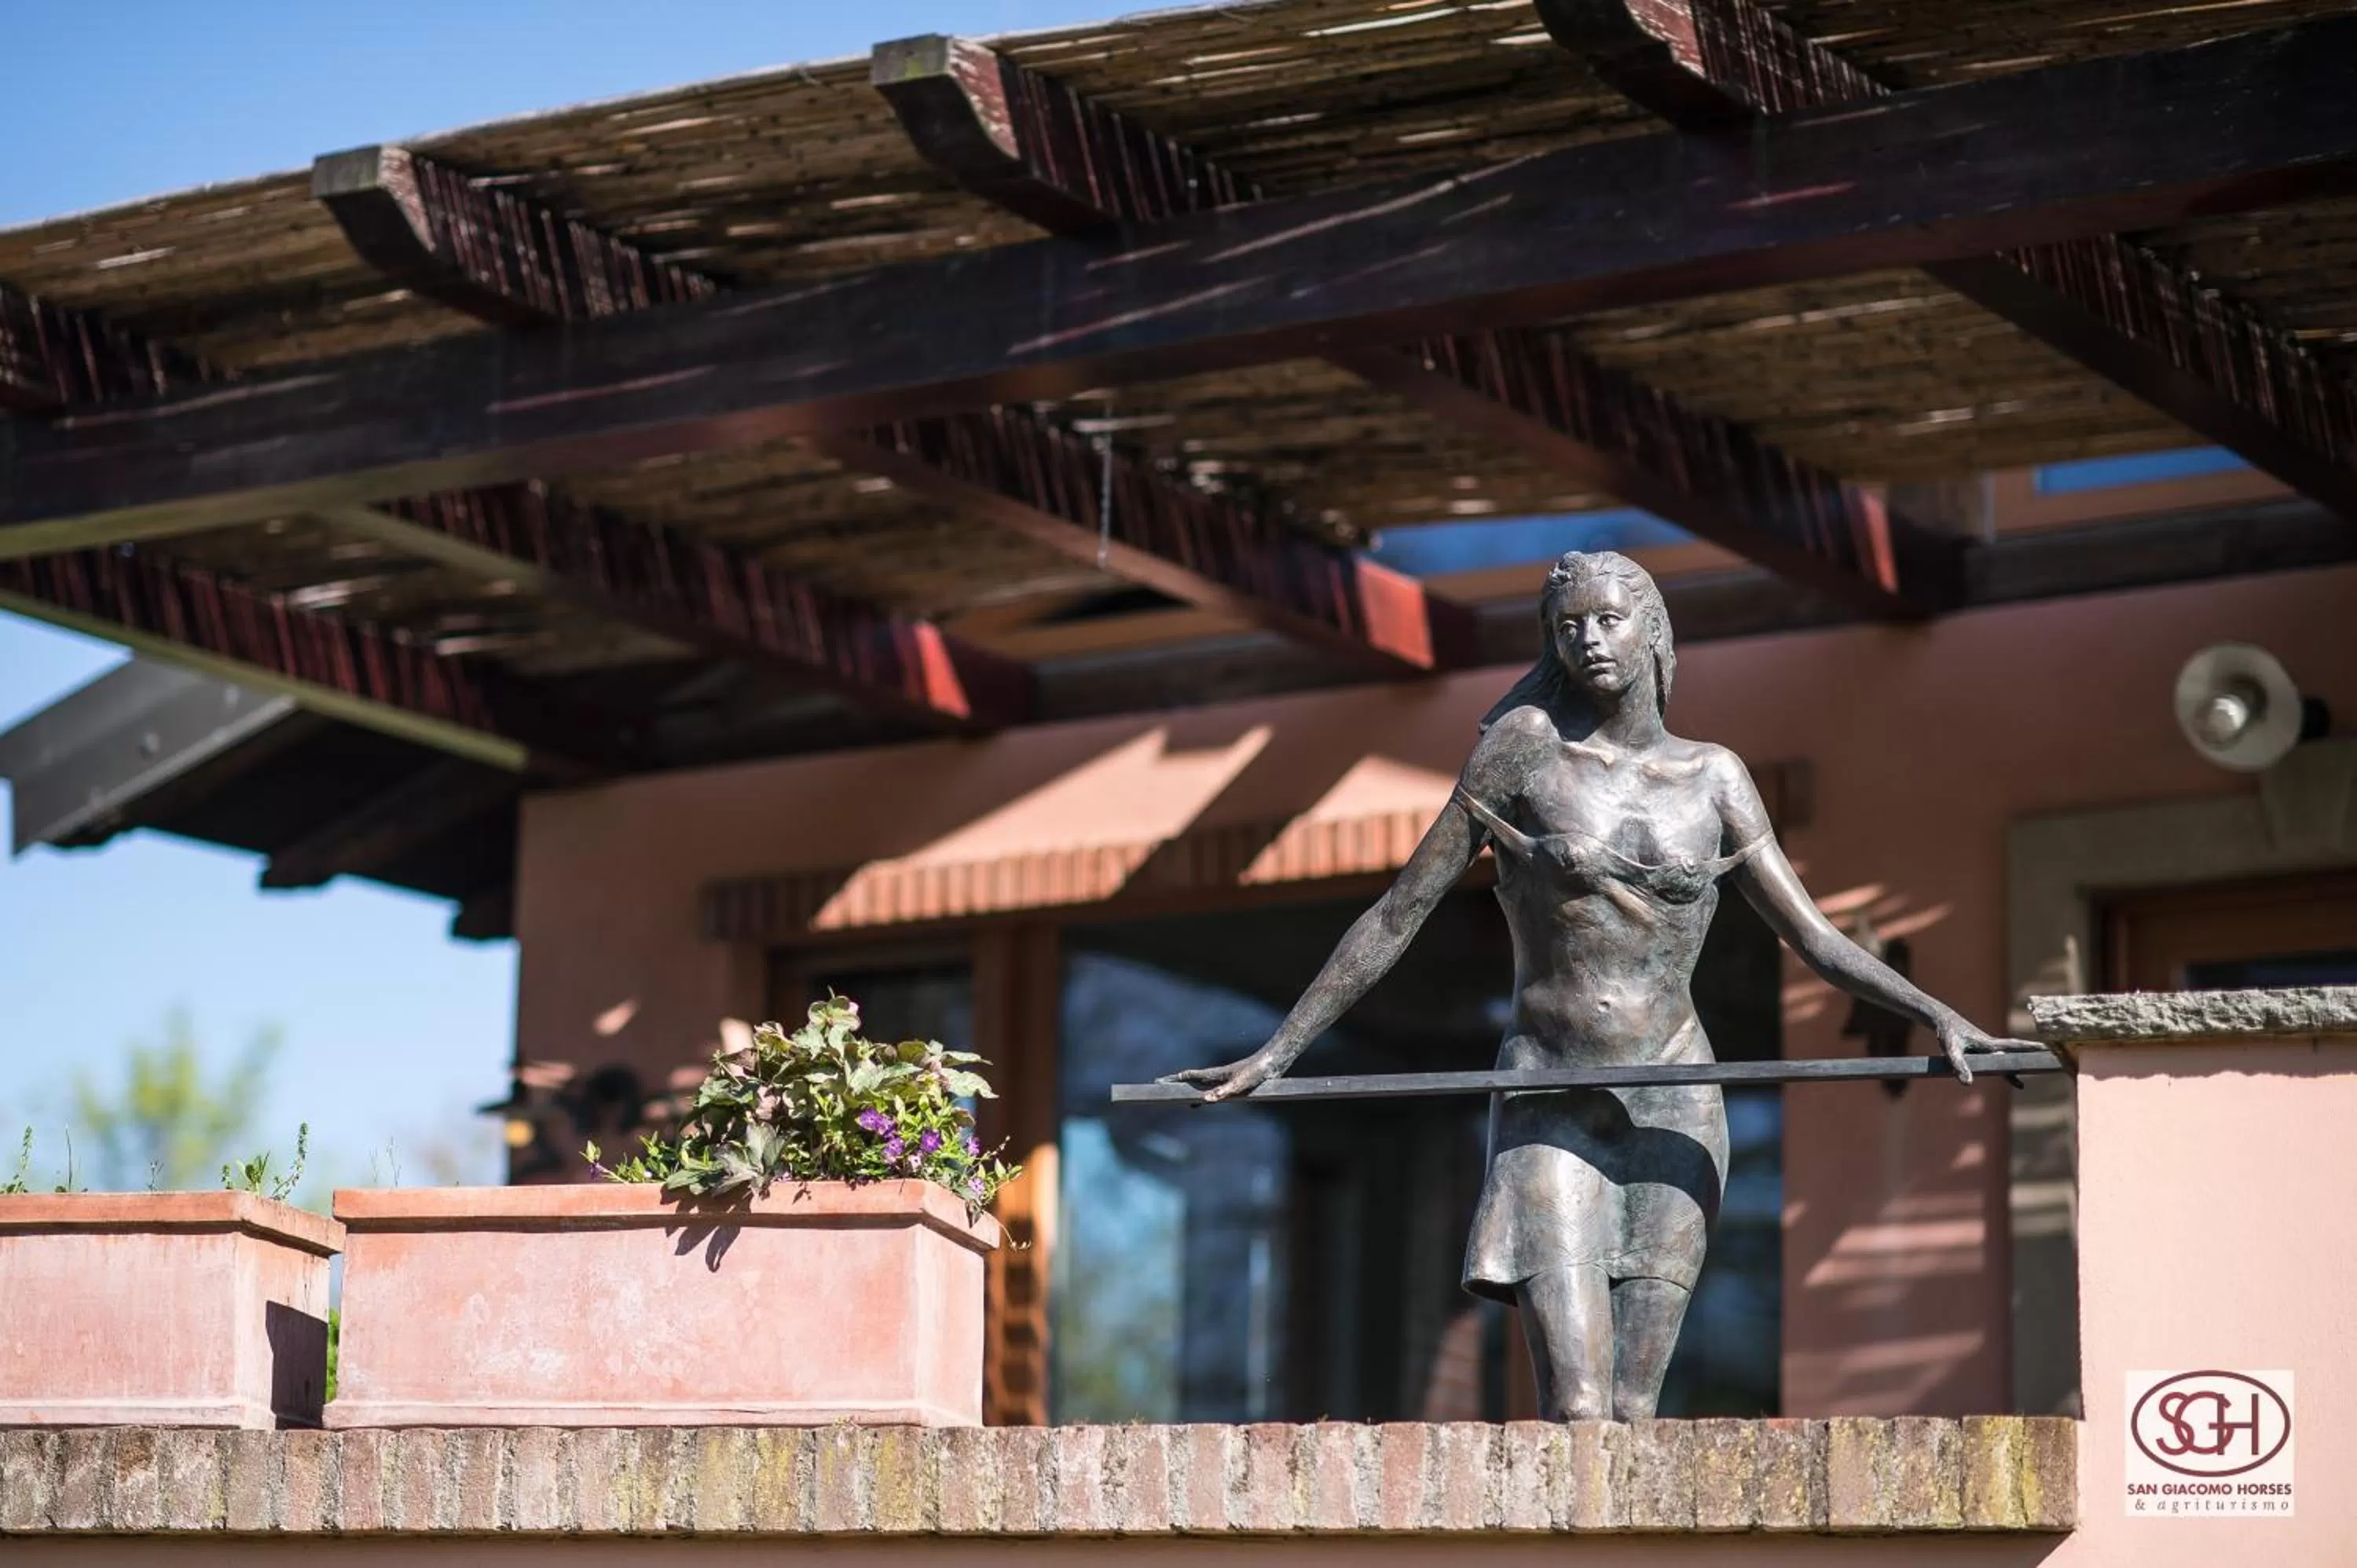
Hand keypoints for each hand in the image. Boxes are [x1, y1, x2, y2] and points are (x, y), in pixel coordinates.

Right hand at [1157, 1046, 1290, 1102]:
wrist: (1272, 1063)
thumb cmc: (1256, 1072)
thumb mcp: (1239, 1085)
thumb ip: (1223, 1092)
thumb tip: (1205, 1100)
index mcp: (1214, 1075)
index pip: (1188, 1076)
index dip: (1173, 1080)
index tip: (1158, 1082)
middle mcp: (1217, 1076)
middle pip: (1192, 1081)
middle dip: (1176, 1084)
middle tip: (1163, 1088)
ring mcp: (1225, 1079)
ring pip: (1202, 1086)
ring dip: (1190, 1091)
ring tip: (1182, 1099)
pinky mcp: (1234, 1083)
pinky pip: (1213, 1090)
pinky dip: (1205, 1095)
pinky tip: (1207, 1100)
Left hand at [1935, 1017, 2039, 1084]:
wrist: (1942, 1019)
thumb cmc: (1946, 1033)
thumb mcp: (1950, 1050)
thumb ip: (1959, 1066)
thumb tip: (1968, 1083)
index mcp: (1988, 1044)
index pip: (2014, 1047)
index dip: (2030, 1049)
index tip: (2049, 1049)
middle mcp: (1992, 1045)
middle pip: (2018, 1052)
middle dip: (2034, 1055)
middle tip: (2054, 1058)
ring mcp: (1989, 1048)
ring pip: (2011, 1059)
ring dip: (2024, 1067)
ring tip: (2043, 1080)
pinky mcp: (1984, 1051)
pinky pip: (2001, 1063)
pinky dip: (2010, 1072)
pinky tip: (2018, 1082)